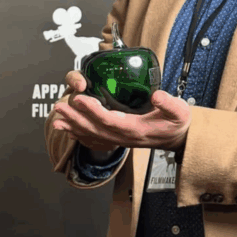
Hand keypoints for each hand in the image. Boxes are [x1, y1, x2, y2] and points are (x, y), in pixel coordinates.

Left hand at [52, 71, 191, 152]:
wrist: (178, 138)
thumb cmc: (177, 122)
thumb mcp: (179, 111)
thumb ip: (169, 104)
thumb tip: (157, 95)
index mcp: (136, 129)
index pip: (110, 120)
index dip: (93, 111)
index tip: (80, 99)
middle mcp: (124, 137)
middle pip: (95, 129)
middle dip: (76, 118)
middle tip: (60, 106)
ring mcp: (120, 140)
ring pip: (92, 135)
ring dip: (73, 127)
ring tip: (56, 119)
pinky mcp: (117, 139)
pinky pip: (95, 139)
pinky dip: (78, 134)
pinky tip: (67, 129)